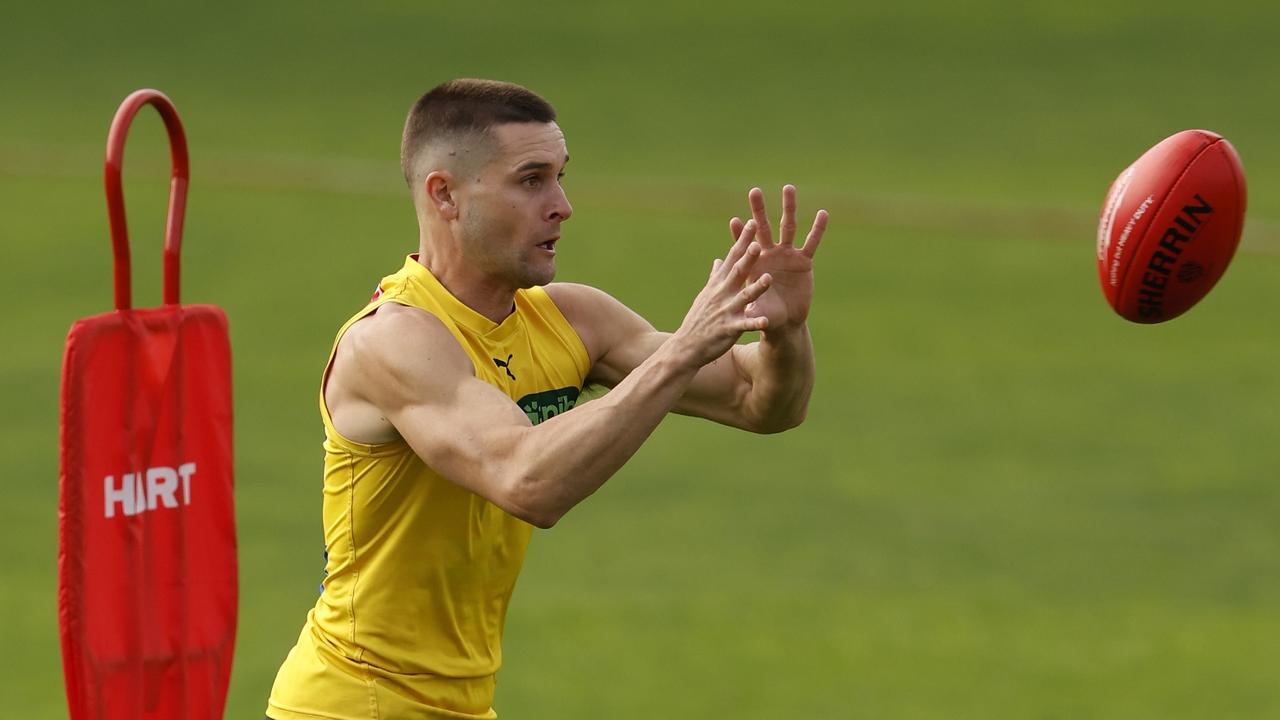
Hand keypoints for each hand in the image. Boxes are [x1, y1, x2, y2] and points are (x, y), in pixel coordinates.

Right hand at [672, 220, 773, 367]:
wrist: (686, 345)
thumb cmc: (698, 319)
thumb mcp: (705, 294)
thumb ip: (715, 276)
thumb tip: (718, 259)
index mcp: (718, 284)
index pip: (732, 257)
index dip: (743, 241)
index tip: (752, 223)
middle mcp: (721, 294)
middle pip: (737, 272)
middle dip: (748, 258)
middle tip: (759, 243)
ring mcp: (725, 311)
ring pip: (743, 297)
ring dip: (756, 288)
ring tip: (769, 279)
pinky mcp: (728, 329)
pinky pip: (744, 326)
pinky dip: (754, 322)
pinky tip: (765, 321)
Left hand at [728, 185, 827, 331]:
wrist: (786, 321)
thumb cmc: (766, 316)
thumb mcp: (759, 312)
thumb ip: (754, 306)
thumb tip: (747, 308)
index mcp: (754, 265)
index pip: (744, 246)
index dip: (740, 234)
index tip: (734, 221)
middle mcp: (769, 255)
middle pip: (763, 228)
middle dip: (758, 211)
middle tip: (754, 191)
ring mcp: (787, 255)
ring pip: (788, 227)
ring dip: (788, 208)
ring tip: (788, 188)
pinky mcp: (804, 261)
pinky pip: (812, 242)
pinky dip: (817, 229)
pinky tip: (822, 214)